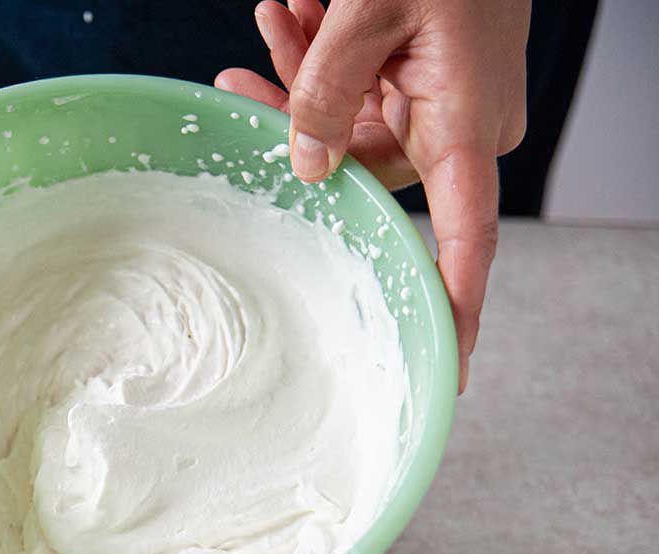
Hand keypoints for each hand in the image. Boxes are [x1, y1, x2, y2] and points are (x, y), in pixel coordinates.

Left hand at [217, 0, 528, 392]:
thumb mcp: (371, 10)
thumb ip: (327, 90)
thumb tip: (305, 166)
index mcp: (467, 125)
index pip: (466, 239)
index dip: (455, 307)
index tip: (450, 368)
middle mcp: (463, 126)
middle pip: (366, 164)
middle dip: (297, 124)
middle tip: (237, 84)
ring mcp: (447, 104)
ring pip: (355, 124)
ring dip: (302, 80)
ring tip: (268, 24)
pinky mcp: (431, 79)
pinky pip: (367, 90)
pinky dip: (325, 62)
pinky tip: (289, 21)